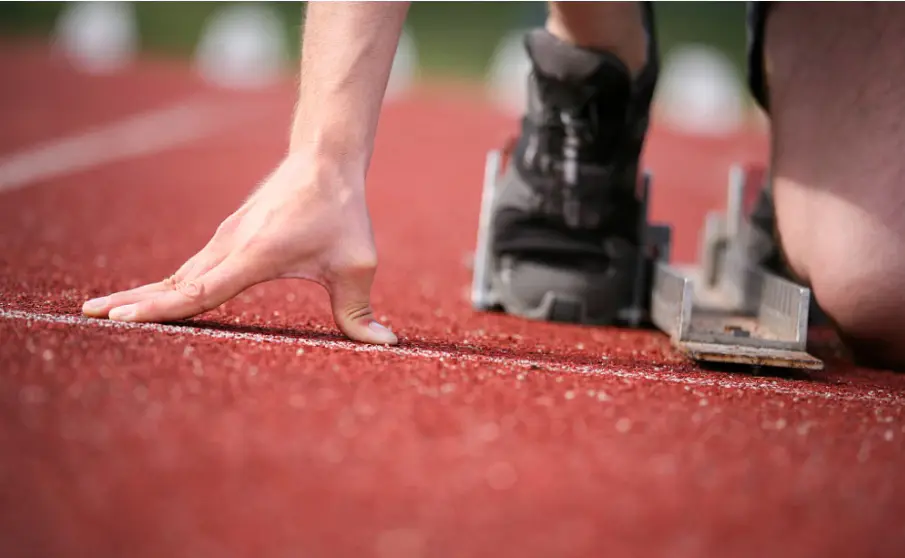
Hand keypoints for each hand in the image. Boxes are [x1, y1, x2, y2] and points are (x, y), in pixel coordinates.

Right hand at [81, 152, 397, 344]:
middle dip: (134, 303)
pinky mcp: (229, 238)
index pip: (199, 290)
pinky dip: (168, 284)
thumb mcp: (357, 265)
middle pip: (174, 283)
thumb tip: (386, 345)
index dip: (161, 307)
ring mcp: (224, 241)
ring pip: (178, 274)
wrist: (324, 160)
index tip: (121, 319)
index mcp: (252, 256)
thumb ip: (361, 311)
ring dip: (144, 293)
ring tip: (105, 313)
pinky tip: (153, 297)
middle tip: (91, 320)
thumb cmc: (341, 212)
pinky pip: (192, 268)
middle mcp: (228, 248)